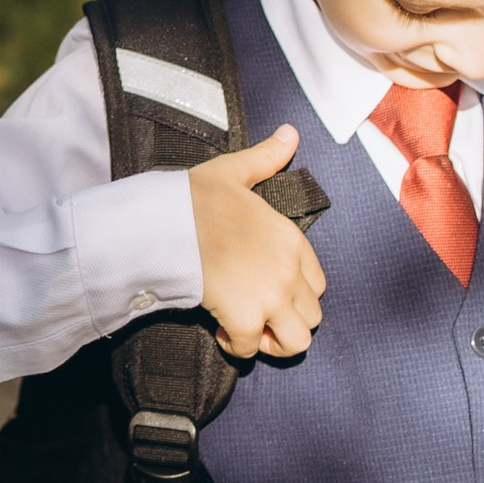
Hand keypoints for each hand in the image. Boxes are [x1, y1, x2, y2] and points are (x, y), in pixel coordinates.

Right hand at [190, 126, 325, 360]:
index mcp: (290, 239)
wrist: (165, 224)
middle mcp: (289, 271)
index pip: (318, 283)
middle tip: (258, 315)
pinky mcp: (245, 318)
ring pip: (296, 342)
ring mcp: (270, 296)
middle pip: (312, 316)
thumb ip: (267, 158)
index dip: (295, 292)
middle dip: (286, 321)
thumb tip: (291, 133)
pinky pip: (251, 349)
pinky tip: (221, 329)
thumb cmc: (195, 198)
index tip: (269, 289)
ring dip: (271, 341)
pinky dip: (237, 346)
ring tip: (248, 329)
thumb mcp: (235, 172)